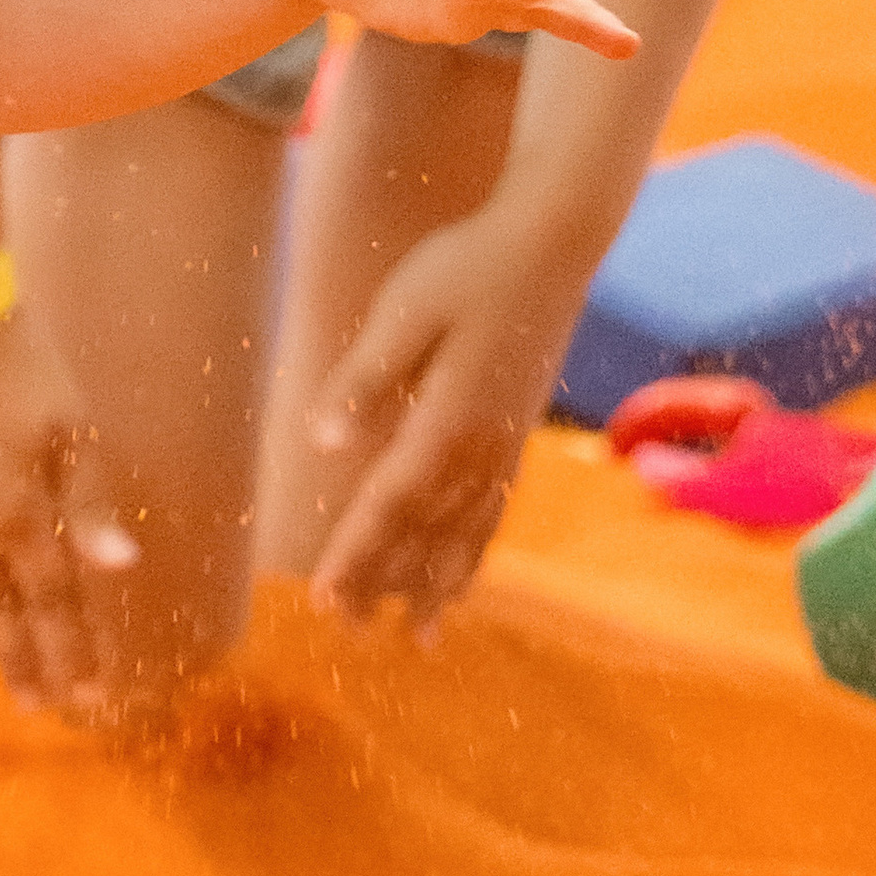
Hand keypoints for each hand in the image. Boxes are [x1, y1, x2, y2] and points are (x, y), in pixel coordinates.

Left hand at [302, 205, 592, 624]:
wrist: (553, 239)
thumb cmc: (467, 265)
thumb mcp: (403, 311)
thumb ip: (365, 380)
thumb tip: (322, 445)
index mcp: (447, 420)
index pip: (389, 505)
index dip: (356, 556)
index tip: (323, 602)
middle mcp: (483, 446)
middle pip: (426, 532)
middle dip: (386, 584)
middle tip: (347, 632)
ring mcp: (509, 442)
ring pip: (469, 532)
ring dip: (438, 584)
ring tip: (417, 637)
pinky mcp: (521, 429)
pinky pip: (497, 511)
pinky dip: (478, 552)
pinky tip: (467, 573)